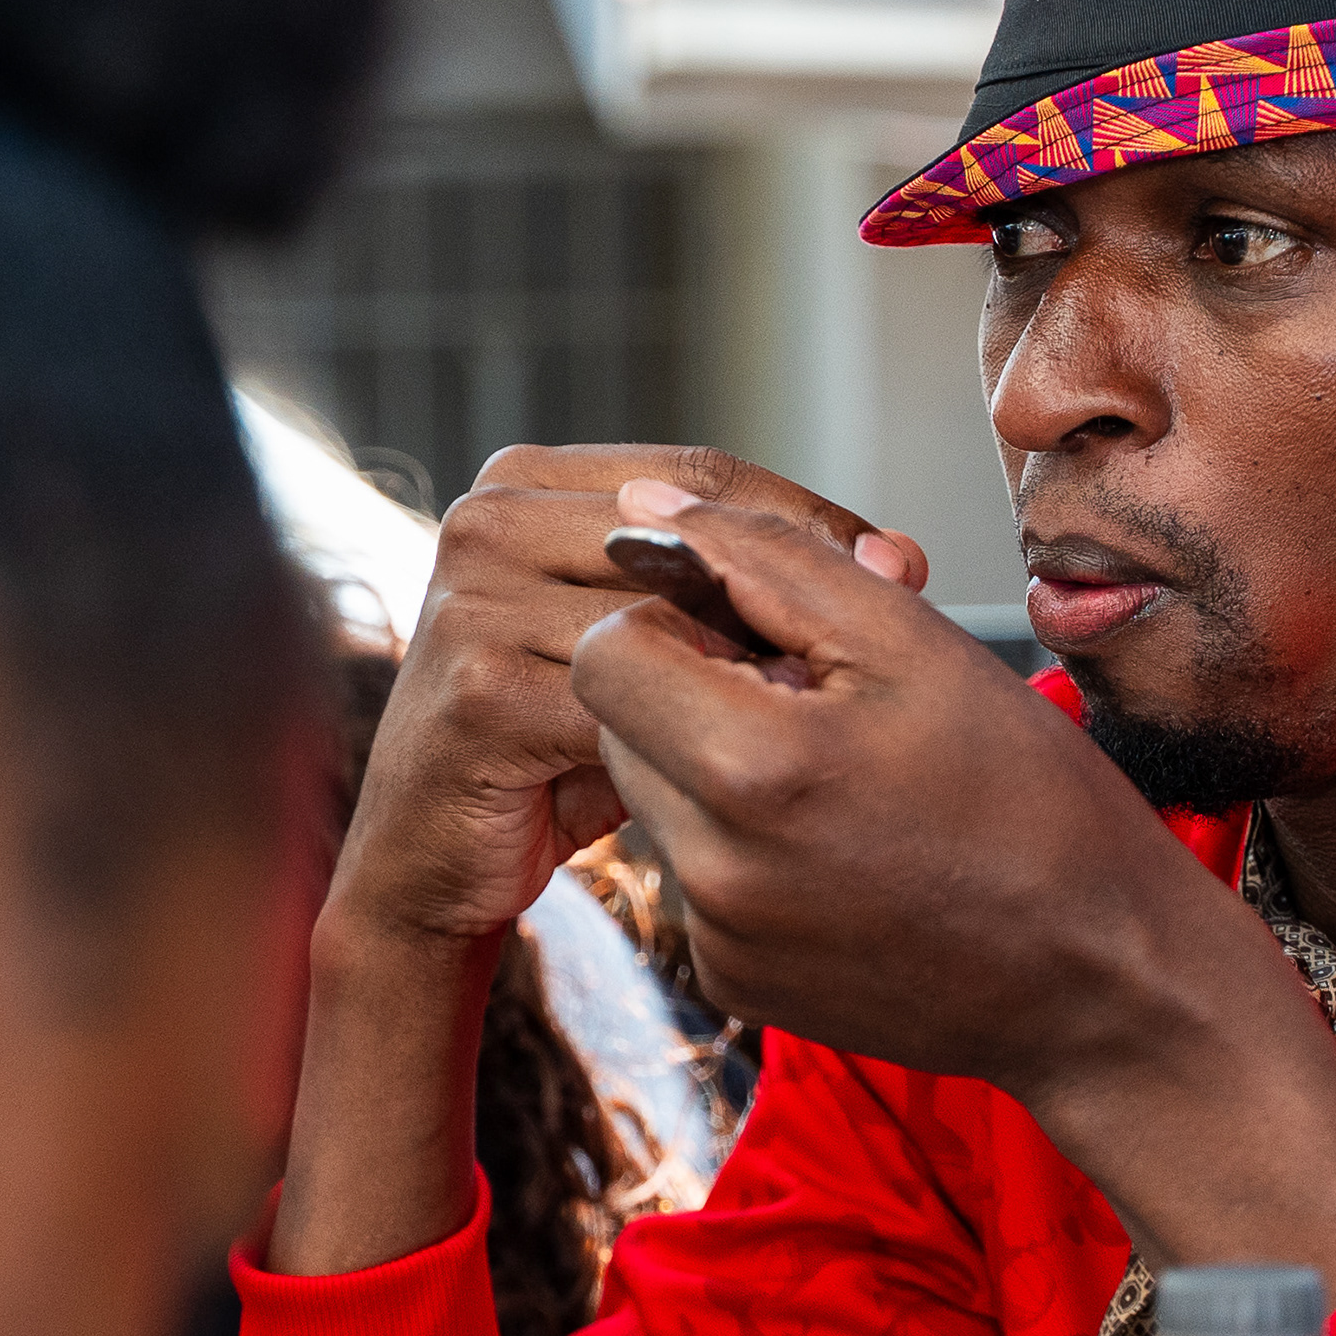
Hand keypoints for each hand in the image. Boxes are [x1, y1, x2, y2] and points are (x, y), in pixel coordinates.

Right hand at [326, 446, 925, 957]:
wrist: (432, 861)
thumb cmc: (559, 742)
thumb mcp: (646, 639)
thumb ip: (732, 585)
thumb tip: (897, 559)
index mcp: (525, 480)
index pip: (699, 474)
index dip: (809, 515)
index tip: (903, 565)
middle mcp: (486, 521)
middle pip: (684, 537)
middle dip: (793, 586)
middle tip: (890, 632)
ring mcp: (471, 601)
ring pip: (664, 620)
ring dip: (752, 664)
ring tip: (826, 706)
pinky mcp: (480, 693)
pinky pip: (629, 706)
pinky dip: (700, 734)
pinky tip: (754, 764)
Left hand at [569, 484, 1335, 1297]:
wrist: (1102, 977)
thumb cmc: (1030, 795)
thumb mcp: (912, 640)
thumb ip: (763, 556)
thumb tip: (640, 504)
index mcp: (752, 769)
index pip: (606, 650)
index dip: (682, 621)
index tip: (773, 640)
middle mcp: (713, 871)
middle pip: (620, 726)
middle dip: (700, 695)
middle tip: (826, 708)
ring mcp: (719, 938)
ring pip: (657, 799)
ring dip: (723, 768)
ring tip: (847, 782)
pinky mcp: (735, 982)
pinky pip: (697, 876)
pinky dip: (750, 848)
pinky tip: (846, 852)